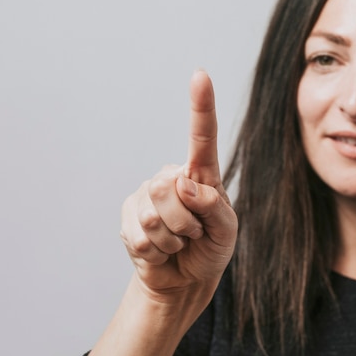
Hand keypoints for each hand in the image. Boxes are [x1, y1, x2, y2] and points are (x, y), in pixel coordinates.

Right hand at [120, 70, 236, 299]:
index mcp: (202, 174)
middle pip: (168, 187)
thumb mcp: (227, 231)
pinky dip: (156, 252)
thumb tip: (184, 184)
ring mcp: (145, 196)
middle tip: (193, 233)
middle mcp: (171, 177)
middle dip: (185, 221)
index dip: (201, 107)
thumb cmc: (211, 249)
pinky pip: (139, 237)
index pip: (202, 138)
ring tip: (178, 241)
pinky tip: (161, 250)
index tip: (201, 76)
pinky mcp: (128, 217)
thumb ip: (214, 206)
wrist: (185, 279)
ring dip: (172, 239)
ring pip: (154, 215)